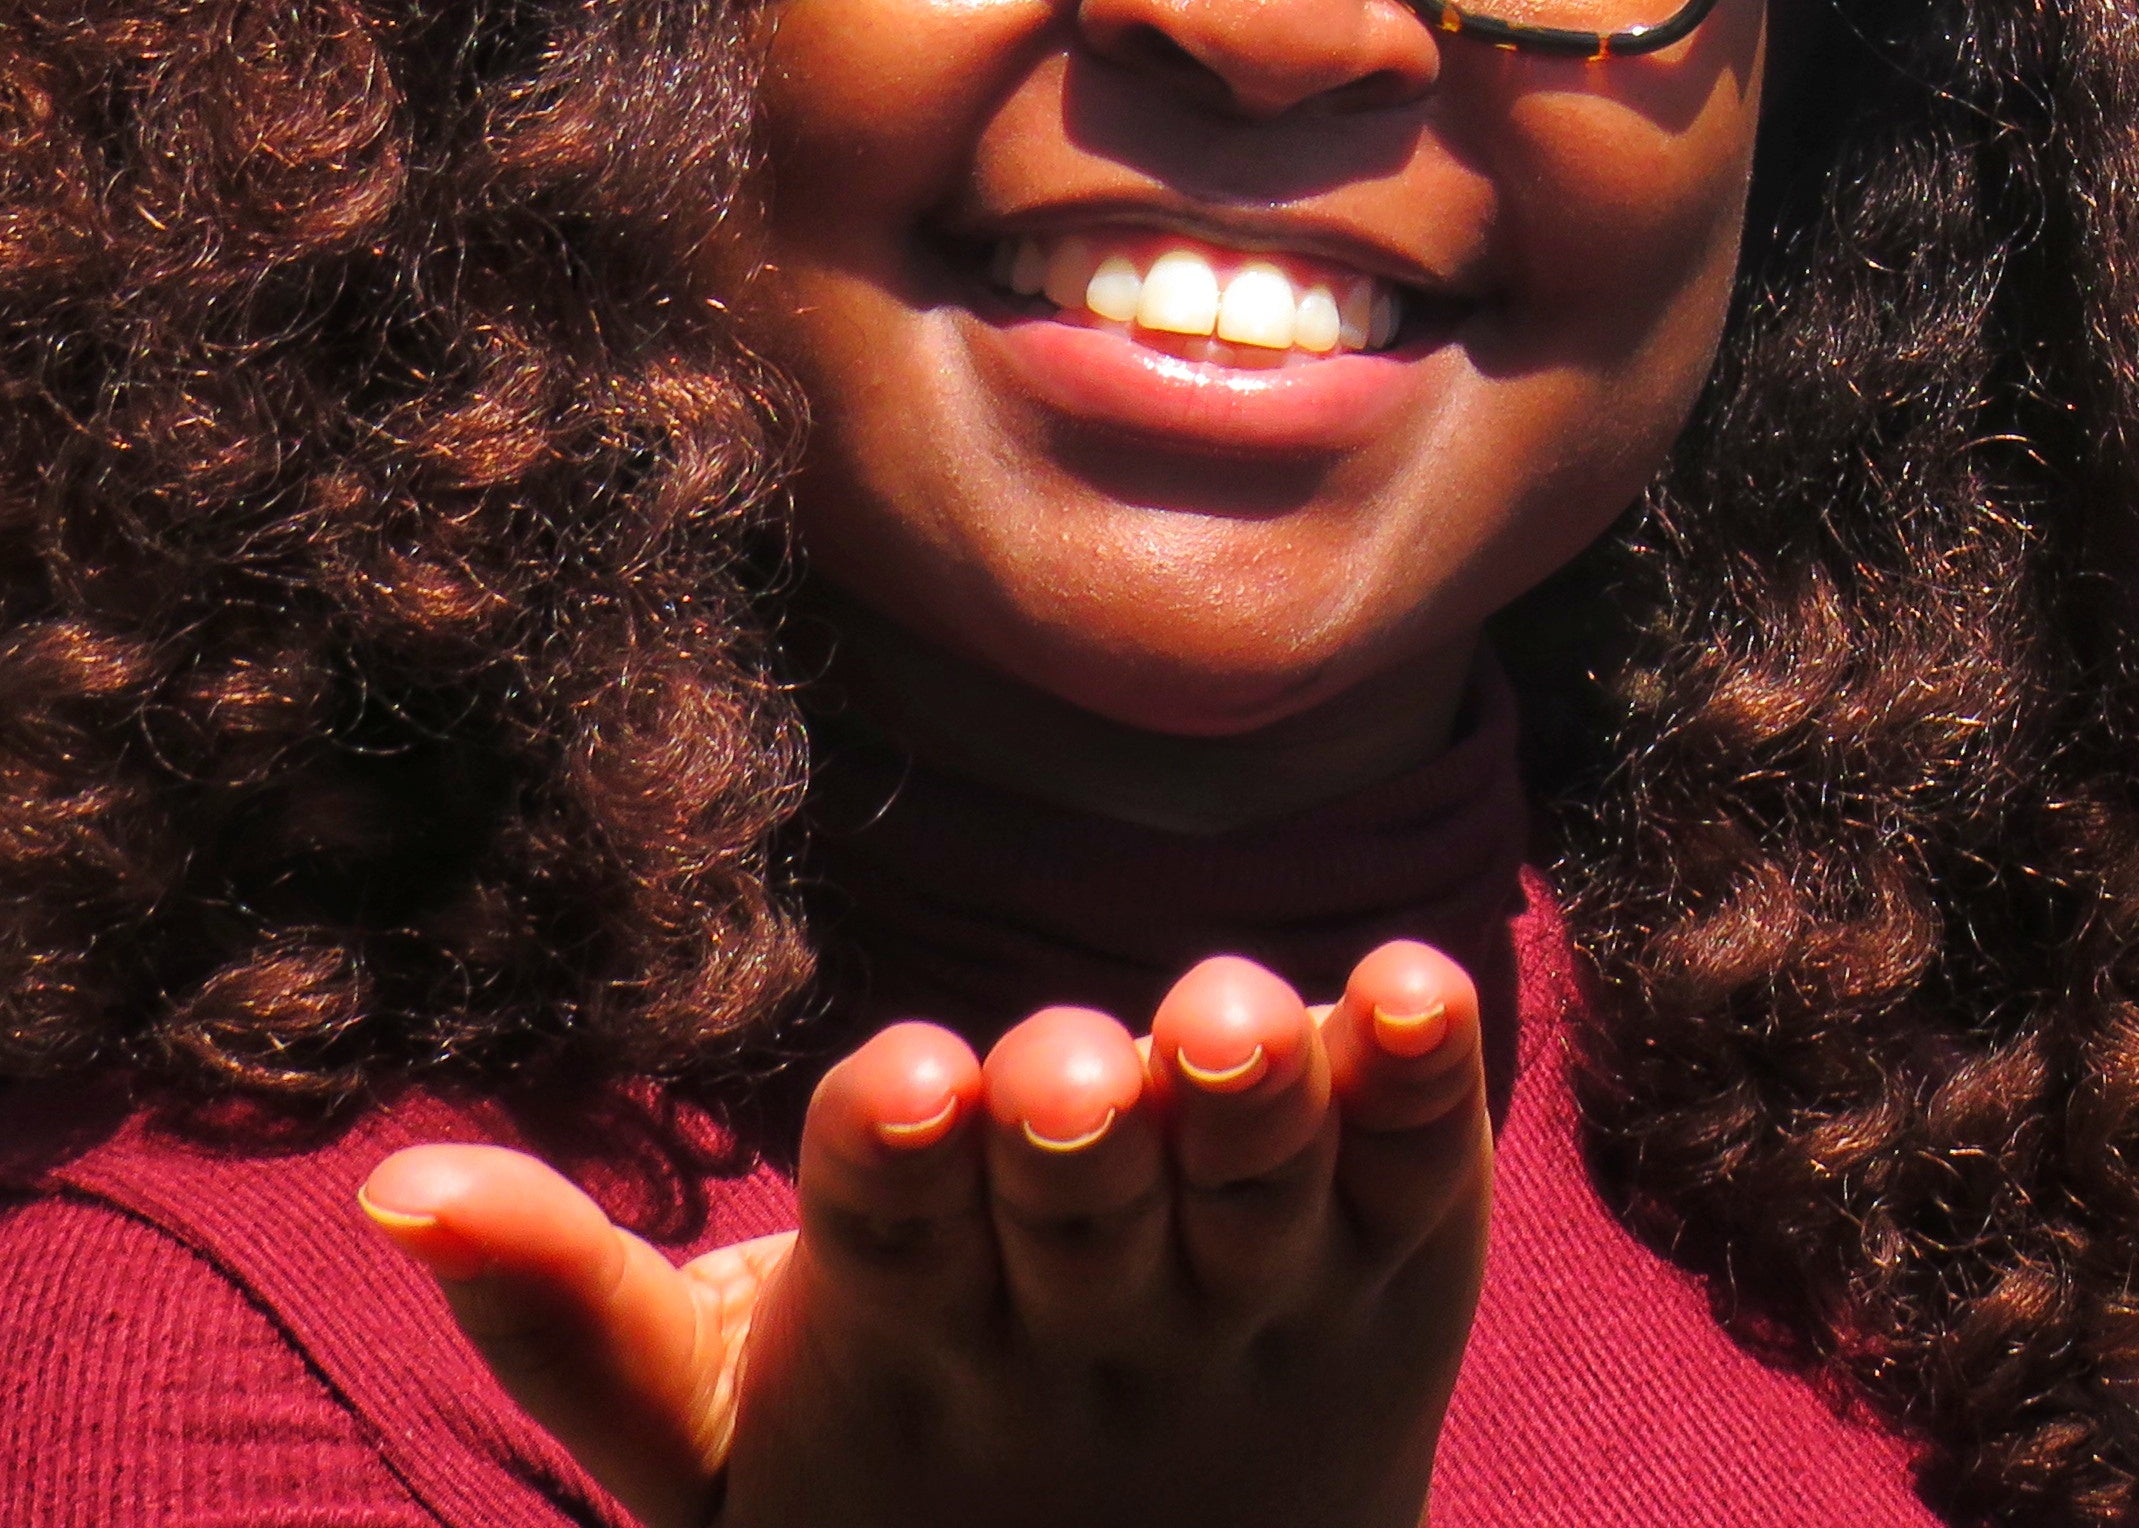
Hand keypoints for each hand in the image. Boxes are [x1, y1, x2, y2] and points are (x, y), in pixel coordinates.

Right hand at [358, 944, 1492, 1527]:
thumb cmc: (886, 1483)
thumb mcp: (710, 1442)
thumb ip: (568, 1317)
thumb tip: (392, 1188)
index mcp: (912, 1339)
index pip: (898, 1231)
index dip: (900, 1151)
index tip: (903, 1078)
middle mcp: (1090, 1323)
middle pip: (1078, 1208)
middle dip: (1068, 1130)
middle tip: (1062, 1065)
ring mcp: (1255, 1296)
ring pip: (1255, 1188)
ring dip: (1250, 1098)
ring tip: (1233, 1014)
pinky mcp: (1396, 1269)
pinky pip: (1422, 1164)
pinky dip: (1424, 1078)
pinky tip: (1424, 981)